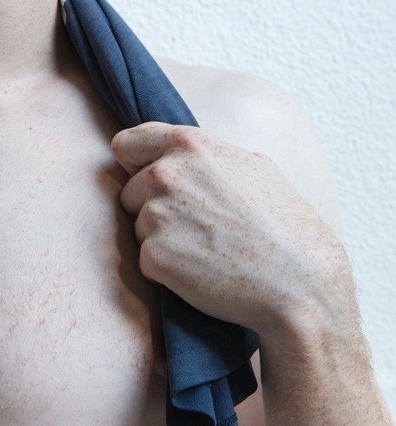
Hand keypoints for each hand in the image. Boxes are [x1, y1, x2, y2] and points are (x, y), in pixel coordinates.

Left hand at [111, 123, 346, 334]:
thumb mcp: (254, 166)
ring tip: (207, 248)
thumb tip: (186, 155)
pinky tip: (202, 270)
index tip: (141, 176)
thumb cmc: (284, 225)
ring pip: (138, 226)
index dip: (133, 163)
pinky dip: (166, 269)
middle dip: (153, 207)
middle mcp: (166, 174)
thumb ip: (209, 156)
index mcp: (190, 145)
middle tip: (198, 225)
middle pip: (130, 191)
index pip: (127, 144)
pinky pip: (146, 259)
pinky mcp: (154, 255)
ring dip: (161, 239)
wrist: (299, 281)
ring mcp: (157, 215)